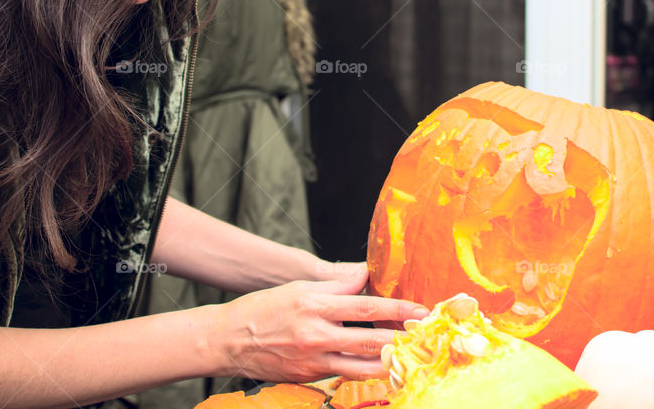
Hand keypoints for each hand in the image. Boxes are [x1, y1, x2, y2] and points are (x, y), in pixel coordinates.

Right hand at [209, 262, 427, 382]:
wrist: (227, 340)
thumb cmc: (262, 308)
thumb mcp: (298, 286)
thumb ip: (335, 284)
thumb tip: (364, 275)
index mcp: (314, 303)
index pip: (365, 307)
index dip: (397, 309)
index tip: (420, 310)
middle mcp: (315, 333)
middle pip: (371, 340)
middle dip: (403, 338)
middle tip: (426, 336)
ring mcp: (313, 359)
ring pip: (363, 366)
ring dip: (391, 362)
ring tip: (412, 356)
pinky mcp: (309, 377)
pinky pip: (345, 374)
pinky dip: (367, 370)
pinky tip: (382, 366)